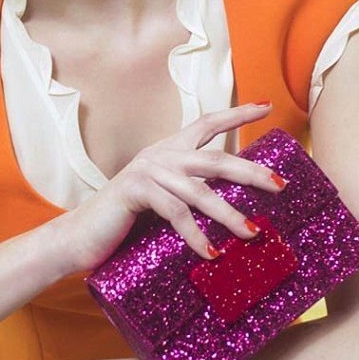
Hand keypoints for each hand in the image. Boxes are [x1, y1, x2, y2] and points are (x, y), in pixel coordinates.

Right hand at [53, 102, 285, 272]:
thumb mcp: (161, 203)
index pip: (207, 123)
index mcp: (167, 151)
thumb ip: (189, 196)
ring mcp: (146, 171)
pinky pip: (174, 212)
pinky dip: (194, 235)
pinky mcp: (135, 192)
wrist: (78, 237)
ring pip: (199, 190)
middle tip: (280, 185)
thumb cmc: (124, 225)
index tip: (267, 106)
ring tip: (251, 234)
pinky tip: (210, 253)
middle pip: (214, 158)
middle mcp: (159, 155)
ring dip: (228, 214)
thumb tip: (234, 213)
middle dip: (250, 171)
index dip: (237, 114)